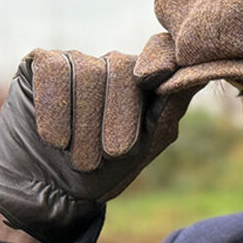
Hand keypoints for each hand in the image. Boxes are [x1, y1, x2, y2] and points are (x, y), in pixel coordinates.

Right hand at [0, 48, 197, 242]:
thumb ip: (168, 109)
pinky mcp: (42, 63)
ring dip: (84, 125)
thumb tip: (199, 75)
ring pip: (87, 72)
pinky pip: (53, 70)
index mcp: (147, 80)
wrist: (51, 190)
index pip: (162, 51)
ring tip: (80, 158)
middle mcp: (114, 64)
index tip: (152, 80)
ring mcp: (78, 60)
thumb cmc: (105, 170)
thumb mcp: (145, 147)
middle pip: (123, 69)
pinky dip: (55, 109)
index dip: (160, 59)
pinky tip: (56, 139)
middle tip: (108, 157)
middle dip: (116, 119)